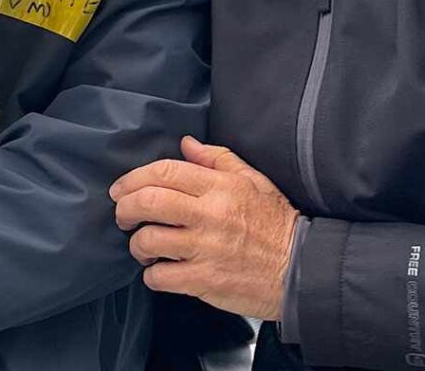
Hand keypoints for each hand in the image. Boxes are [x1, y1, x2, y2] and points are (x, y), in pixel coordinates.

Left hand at [109, 136, 298, 320]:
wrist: (303, 270)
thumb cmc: (277, 224)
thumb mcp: (254, 180)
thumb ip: (217, 159)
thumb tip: (186, 144)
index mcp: (220, 187)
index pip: (164, 172)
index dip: (134, 178)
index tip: (121, 189)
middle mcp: (210, 215)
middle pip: (149, 202)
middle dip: (125, 208)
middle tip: (123, 216)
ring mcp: (206, 249)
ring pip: (149, 240)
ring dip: (137, 244)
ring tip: (143, 247)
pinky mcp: (205, 281)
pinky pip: (161, 276)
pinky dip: (152, 275)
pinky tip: (158, 272)